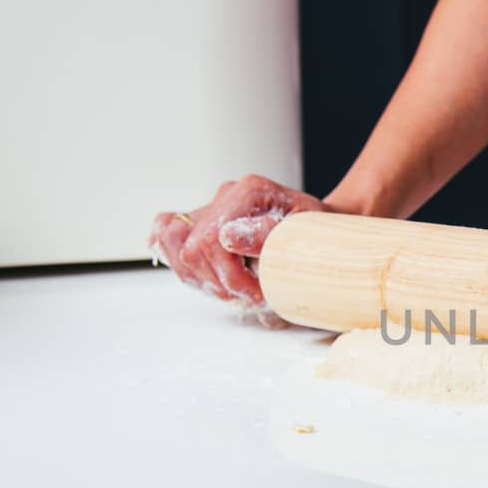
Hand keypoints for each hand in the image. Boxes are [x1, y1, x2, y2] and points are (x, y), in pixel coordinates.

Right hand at [149, 175, 325, 310]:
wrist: (318, 229)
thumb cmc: (314, 232)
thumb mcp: (304, 233)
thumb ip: (268, 235)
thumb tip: (229, 238)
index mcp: (250, 192)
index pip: (212, 239)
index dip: (229, 276)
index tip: (255, 293)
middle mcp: (225, 196)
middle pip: (189, 246)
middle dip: (216, 281)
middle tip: (247, 295)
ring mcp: (211, 209)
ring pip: (172, 242)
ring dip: (200, 278)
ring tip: (232, 290)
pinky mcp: (203, 224)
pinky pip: (169, 237)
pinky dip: (181, 262)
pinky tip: (205, 278)